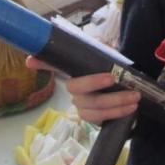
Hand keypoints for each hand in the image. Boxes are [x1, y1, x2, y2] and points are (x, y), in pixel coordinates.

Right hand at [25, 56, 139, 123]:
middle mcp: (74, 90)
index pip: (53, 64)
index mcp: (76, 71)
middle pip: (75, 89)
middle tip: (114, 77)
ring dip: (115, 101)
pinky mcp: (92, 118)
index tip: (30, 61)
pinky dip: (118, 113)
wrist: (129, 91)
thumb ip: (103, 51)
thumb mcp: (110, 58)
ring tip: (134, 96)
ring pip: (92, 106)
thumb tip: (103, 45)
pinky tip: (131, 107)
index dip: (41, 63)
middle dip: (94, 83)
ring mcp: (81, 105)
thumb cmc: (115, 72)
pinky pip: (101, 118)